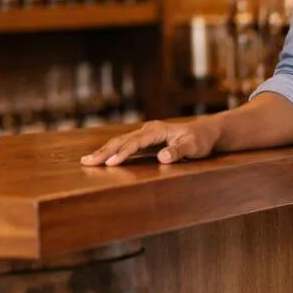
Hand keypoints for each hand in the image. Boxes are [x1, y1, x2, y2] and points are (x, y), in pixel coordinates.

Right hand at [80, 116, 224, 167]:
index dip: (123, 152)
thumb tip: (162, 157)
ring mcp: (145, 135)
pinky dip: (112, 152)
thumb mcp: (194, 147)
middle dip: (104, 151)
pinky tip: (101, 159)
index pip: (136, 142)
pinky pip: (125, 146)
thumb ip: (178, 151)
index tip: (111, 163)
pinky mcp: (145, 142)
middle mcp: (148, 130)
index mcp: (158, 130)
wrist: (206, 132)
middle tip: (87, 162)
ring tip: (86, 161)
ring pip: (120, 142)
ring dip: (104, 152)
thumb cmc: (201, 140)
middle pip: (122, 140)